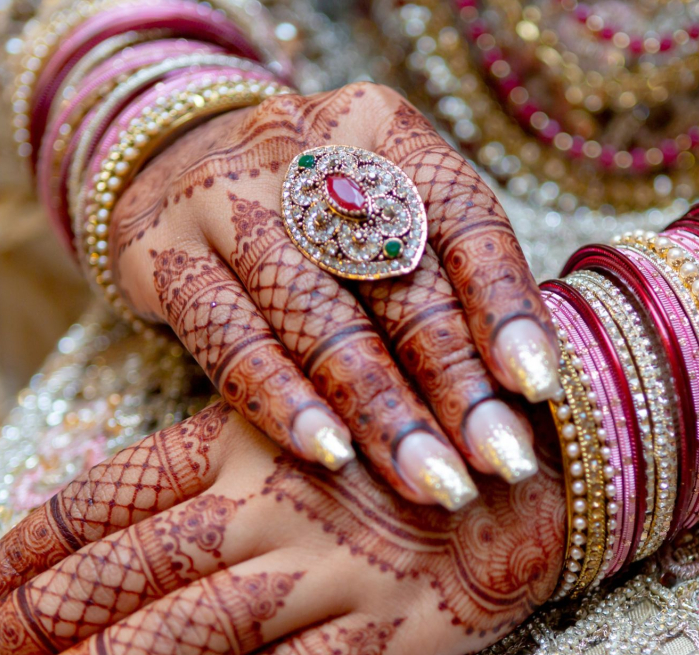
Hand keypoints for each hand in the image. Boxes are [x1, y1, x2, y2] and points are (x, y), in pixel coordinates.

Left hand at [0, 403, 563, 654]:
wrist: (543, 458)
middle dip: (8, 646)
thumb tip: (90, 530)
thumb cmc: (413, 427)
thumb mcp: (300, 413)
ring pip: (165, 646)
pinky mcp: (374, 636)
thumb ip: (203, 461)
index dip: (12, 565)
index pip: (95, 509)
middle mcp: (266, 506)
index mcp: (242, 440)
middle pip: (109, 585)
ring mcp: (320, 575)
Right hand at [107, 82, 560, 508]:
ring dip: (384, 412)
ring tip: (436, 484)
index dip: (504, 304)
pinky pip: (231, 342)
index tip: (537, 387)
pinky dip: (286, 405)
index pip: (461, 215)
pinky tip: (333, 458)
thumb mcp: (381, 209)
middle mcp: (304, 148)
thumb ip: (443, 276)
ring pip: (318, 318)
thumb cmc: (314, 212)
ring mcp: (225, 195)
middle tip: (502, 460)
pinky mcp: (161, 253)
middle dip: (457, 381)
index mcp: (382, 127)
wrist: (167, 161)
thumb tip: (525, 393)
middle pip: (397, 278)